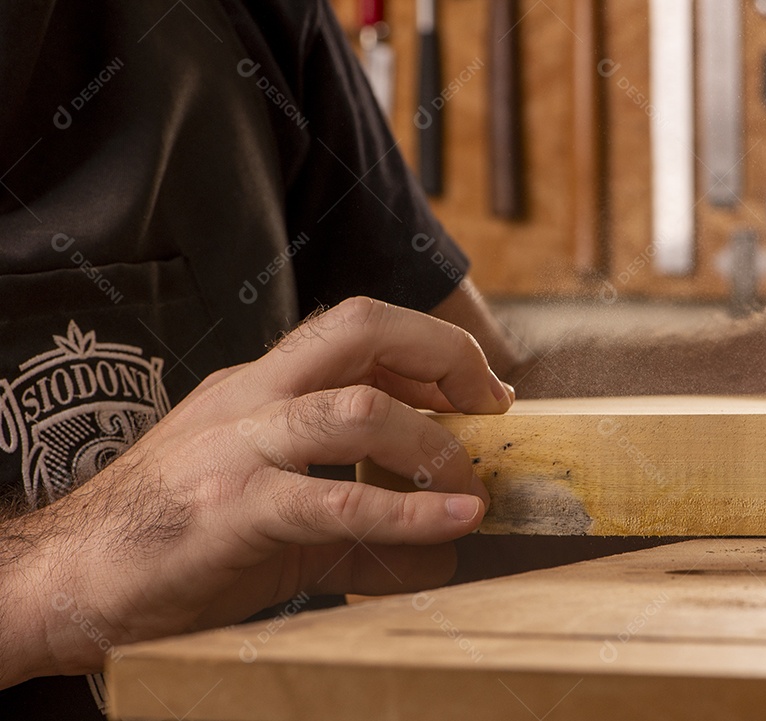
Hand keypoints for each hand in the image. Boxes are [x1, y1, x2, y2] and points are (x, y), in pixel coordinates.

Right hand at [1, 298, 511, 685]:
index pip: (357, 328)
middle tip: (489, 407)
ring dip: (432, 445)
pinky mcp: (231, 510)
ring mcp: (237, 447)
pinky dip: (408, 511)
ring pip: (356, 408)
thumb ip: (358, 518)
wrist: (71, 578)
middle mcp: (250, 396)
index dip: (432, 350)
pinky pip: (335, 499)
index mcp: (260, 384)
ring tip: (469, 488)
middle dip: (442, 354)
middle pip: (358, 326)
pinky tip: (452, 525)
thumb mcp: (279, 511)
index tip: (480, 394)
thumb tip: (442, 545)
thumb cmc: (177, 537)